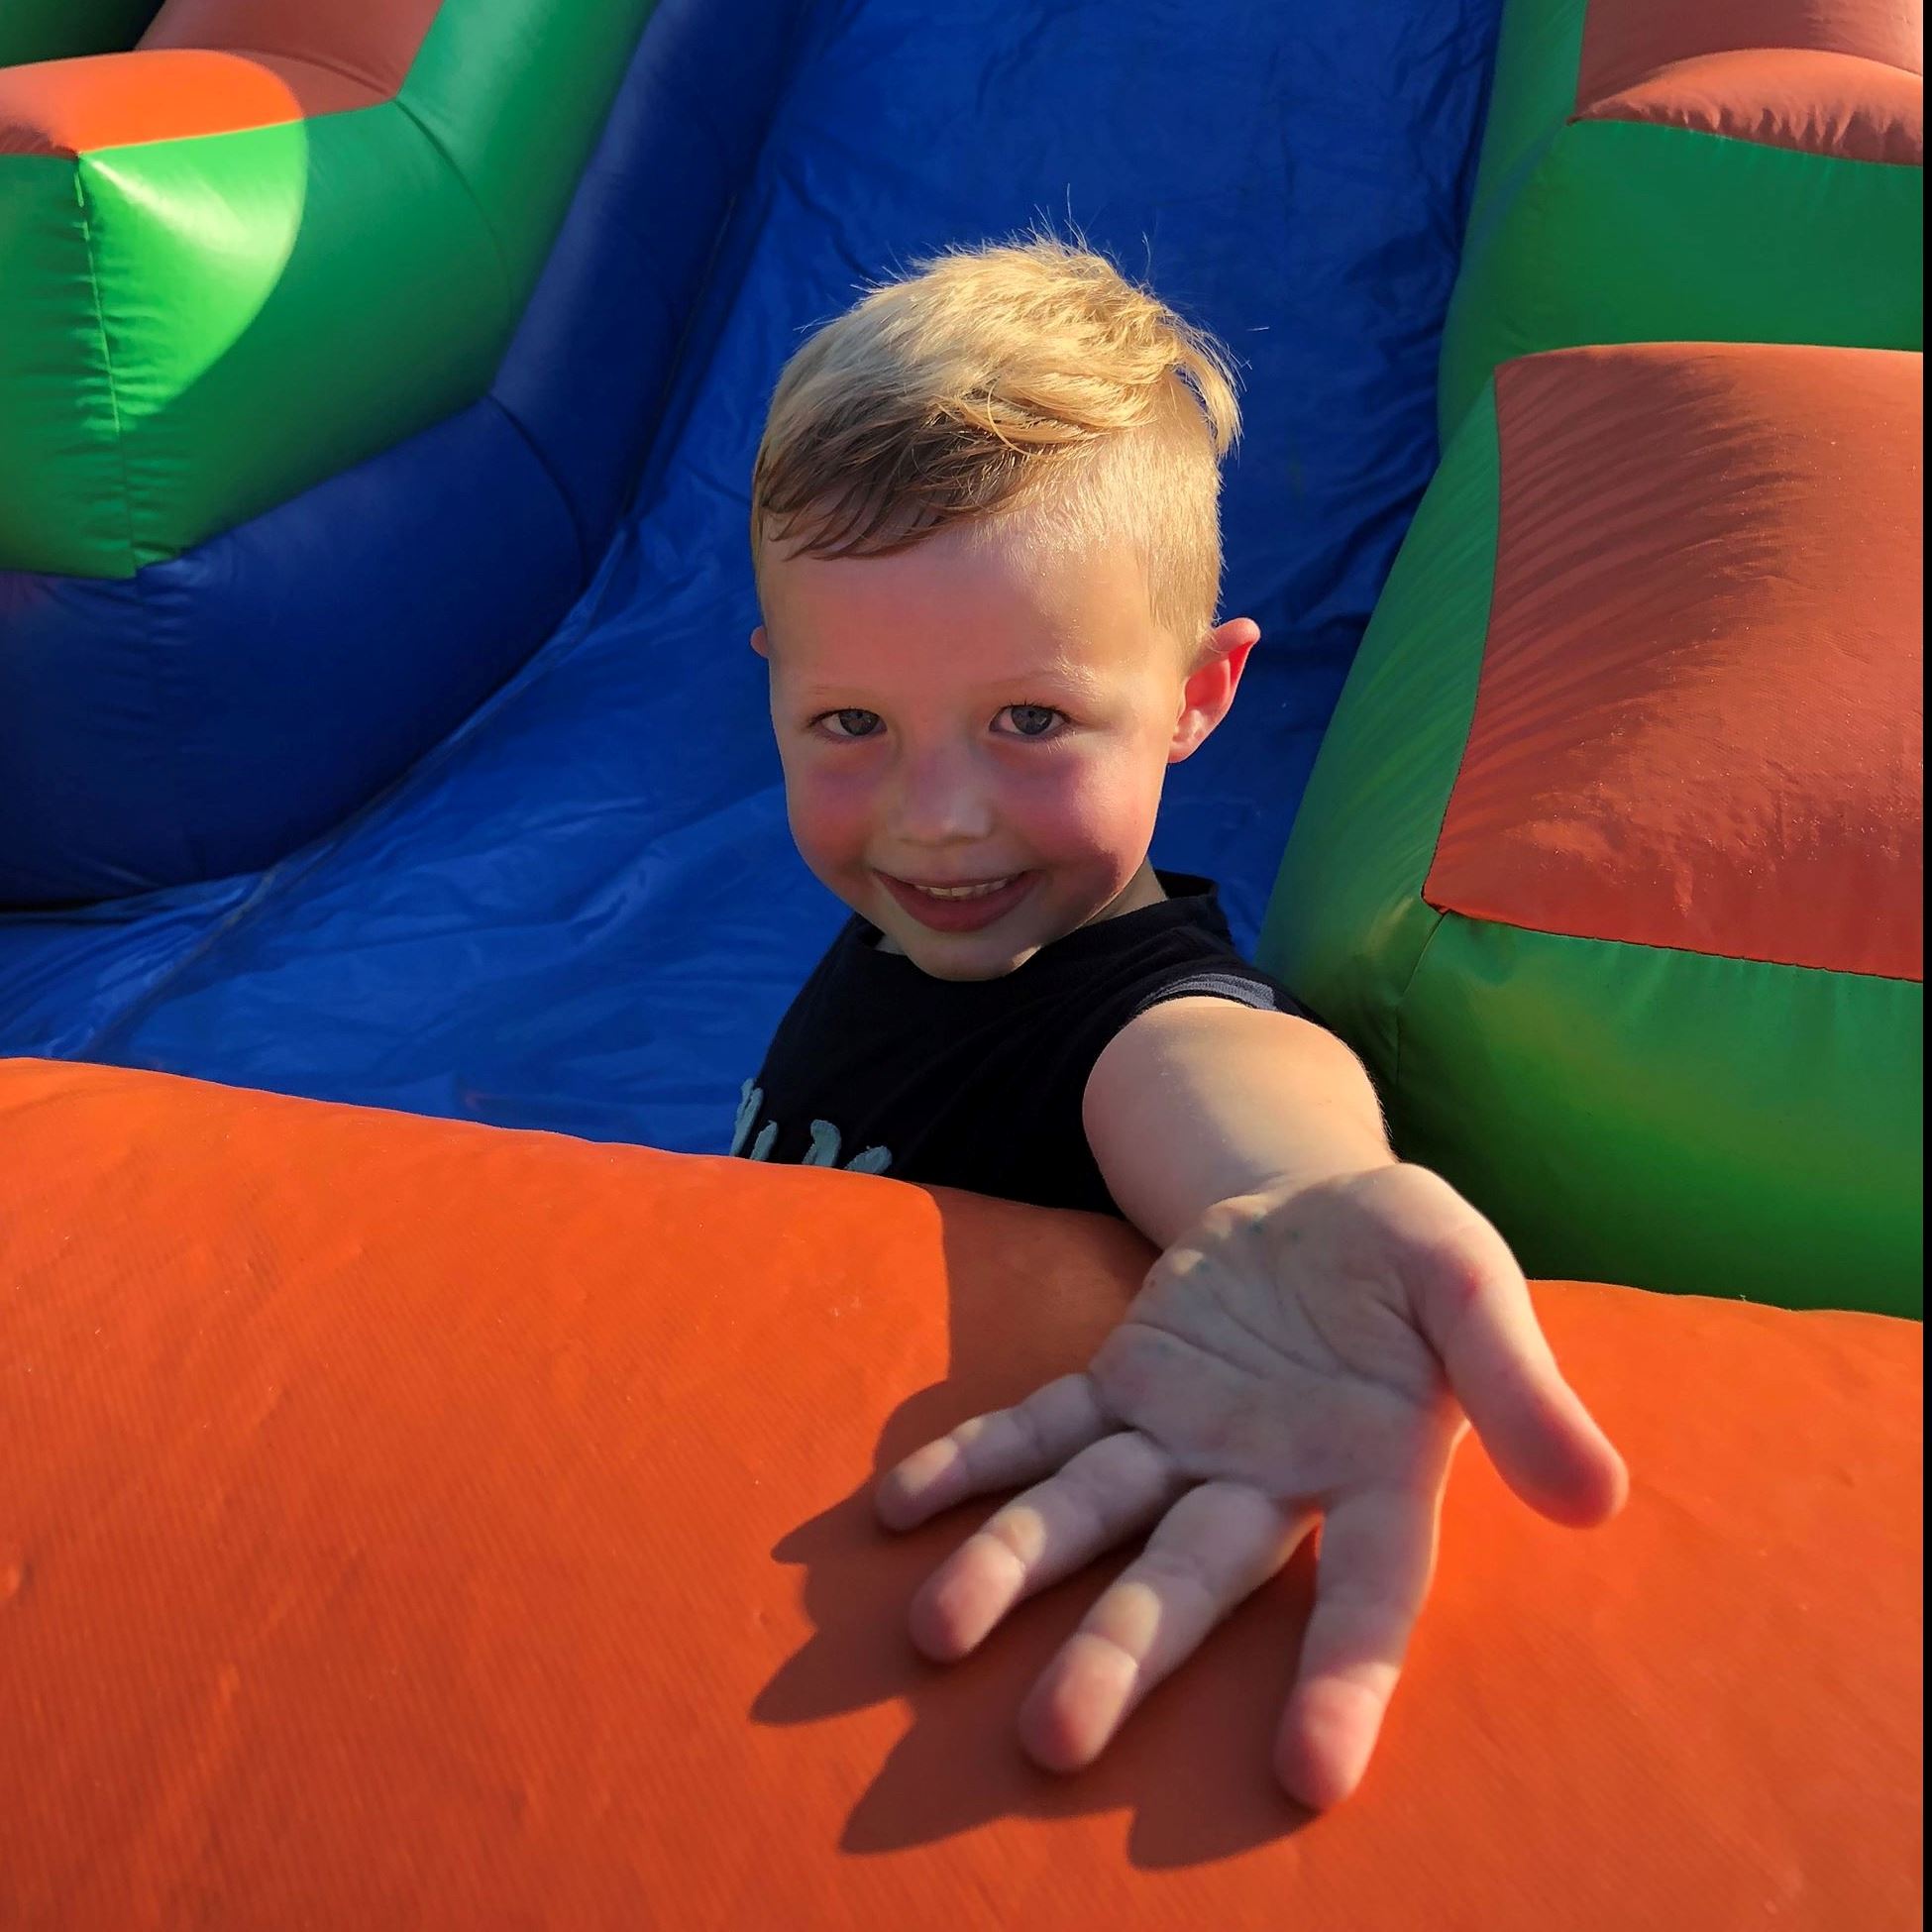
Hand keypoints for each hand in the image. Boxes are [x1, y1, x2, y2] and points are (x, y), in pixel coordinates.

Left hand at [875, 1163, 1627, 1808]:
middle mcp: (1267, 1481)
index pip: (1369, 1593)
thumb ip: (1518, 1380)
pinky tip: (900, 1503)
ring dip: (1012, 1566)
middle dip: (1122, 1654)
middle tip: (1049, 1739)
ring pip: (1092, 1514)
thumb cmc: (1414, 1258)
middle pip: (1188, 1577)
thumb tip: (1596, 1497)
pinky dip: (974, 1459)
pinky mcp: (1124, 1386)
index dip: (1342, 1679)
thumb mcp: (1473, 1280)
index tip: (1309, 1777)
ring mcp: (1182, 1438)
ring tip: (934, 1628)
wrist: (1324, 1205)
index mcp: (1377, 1471)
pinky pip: (1042, 1427)